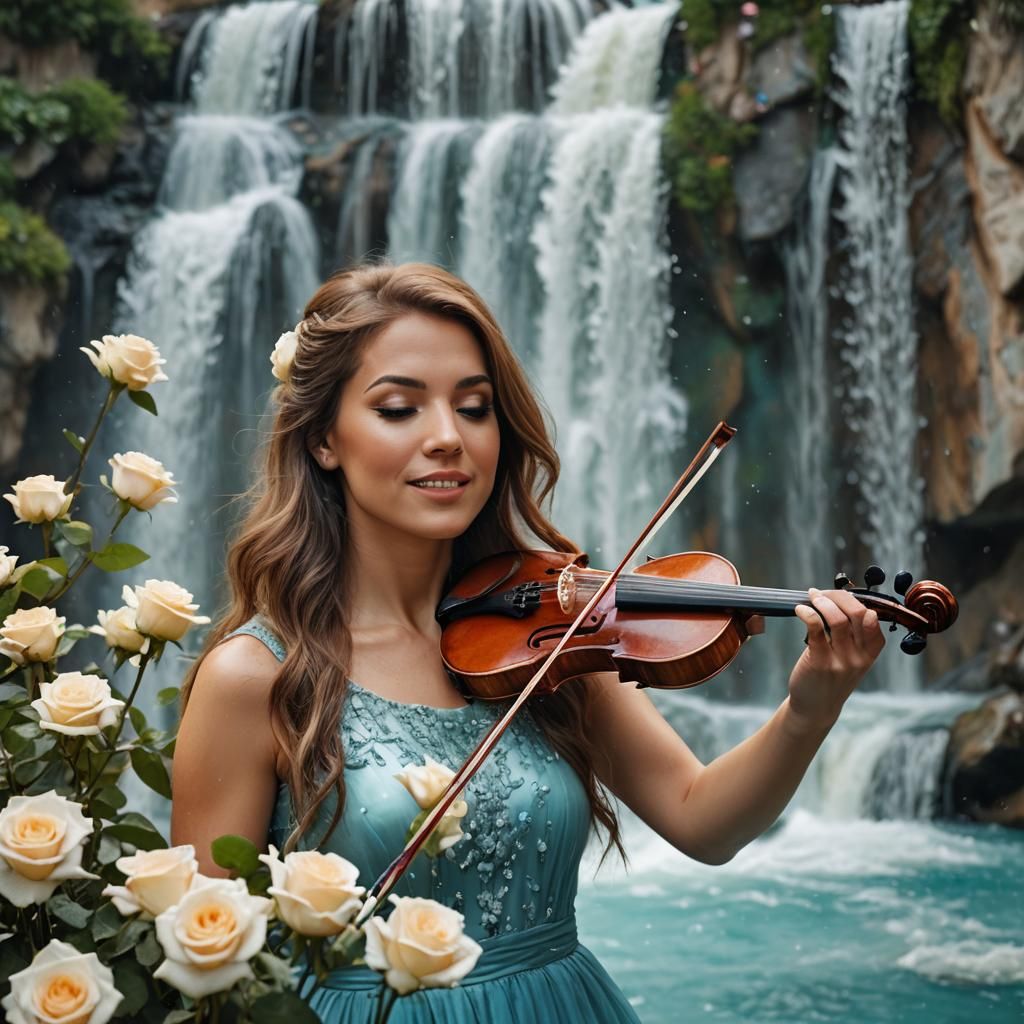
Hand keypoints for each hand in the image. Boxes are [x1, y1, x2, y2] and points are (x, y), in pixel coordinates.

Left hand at [788, 587, 885, 731]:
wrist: (816, 706)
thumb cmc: (831, 676)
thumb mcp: (852, 656)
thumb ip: (852, 633)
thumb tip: (837, 598)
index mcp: (871, 650)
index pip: (872, 616)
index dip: (854, 600)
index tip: (837, 595)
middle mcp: (860, 655)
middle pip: (857, 612)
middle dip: (838, 596)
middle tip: (821, 593)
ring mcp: (841, 660)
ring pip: (837, 619)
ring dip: (822, 601)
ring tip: (811, 597)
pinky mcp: (820, 662)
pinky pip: (815, 628)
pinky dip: (807, 613)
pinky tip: (800, 609)